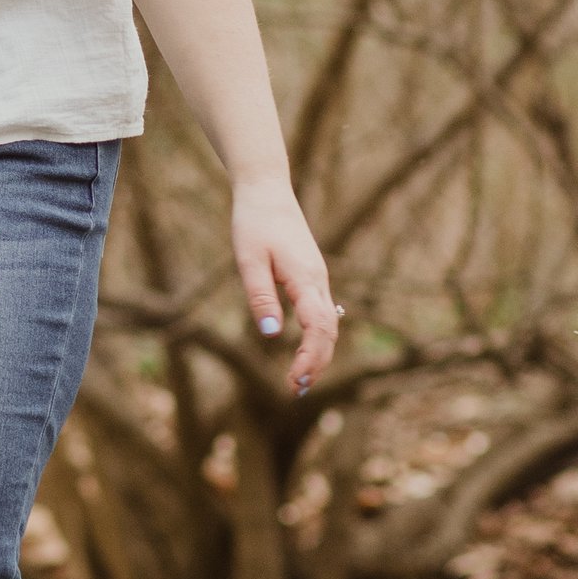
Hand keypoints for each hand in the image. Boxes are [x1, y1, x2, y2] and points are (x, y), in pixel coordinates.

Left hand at [231, 169, 337, 392]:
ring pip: (329, 324)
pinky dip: (317, 337)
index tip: (294, 379)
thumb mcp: (248, 259)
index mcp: (305, 278)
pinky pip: (322, 313)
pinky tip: (306, 352)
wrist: (266, 189)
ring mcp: (318, 278)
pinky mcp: (312, 276)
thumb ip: (260, 296)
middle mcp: (318, 280)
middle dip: (316, 363)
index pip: (318, 328)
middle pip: (329, 332)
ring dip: (318, 353)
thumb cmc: (254, 222)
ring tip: (299, 379)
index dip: (310, 357)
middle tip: (294, 389)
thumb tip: (270, 335)